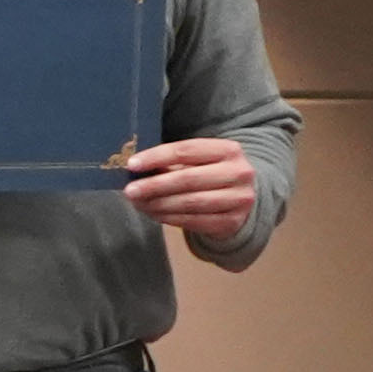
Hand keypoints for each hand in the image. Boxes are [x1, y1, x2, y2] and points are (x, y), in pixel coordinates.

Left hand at [121, 137, 256, 245]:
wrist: (243, 199)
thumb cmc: (212, 175)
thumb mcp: (200, 162)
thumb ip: (173, 163)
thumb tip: (135, 170)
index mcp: (229, 150)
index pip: (187, 150)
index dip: (157, 157)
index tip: (132, 164)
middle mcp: (238, 173)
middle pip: (188, 178)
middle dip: (154, 185)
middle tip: (130, 190)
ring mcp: (238, 199)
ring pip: (190, 202)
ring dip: (159, 204)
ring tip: (139, 204)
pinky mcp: (232, 221)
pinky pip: (194, 220)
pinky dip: (169, 218)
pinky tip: (154, 214)